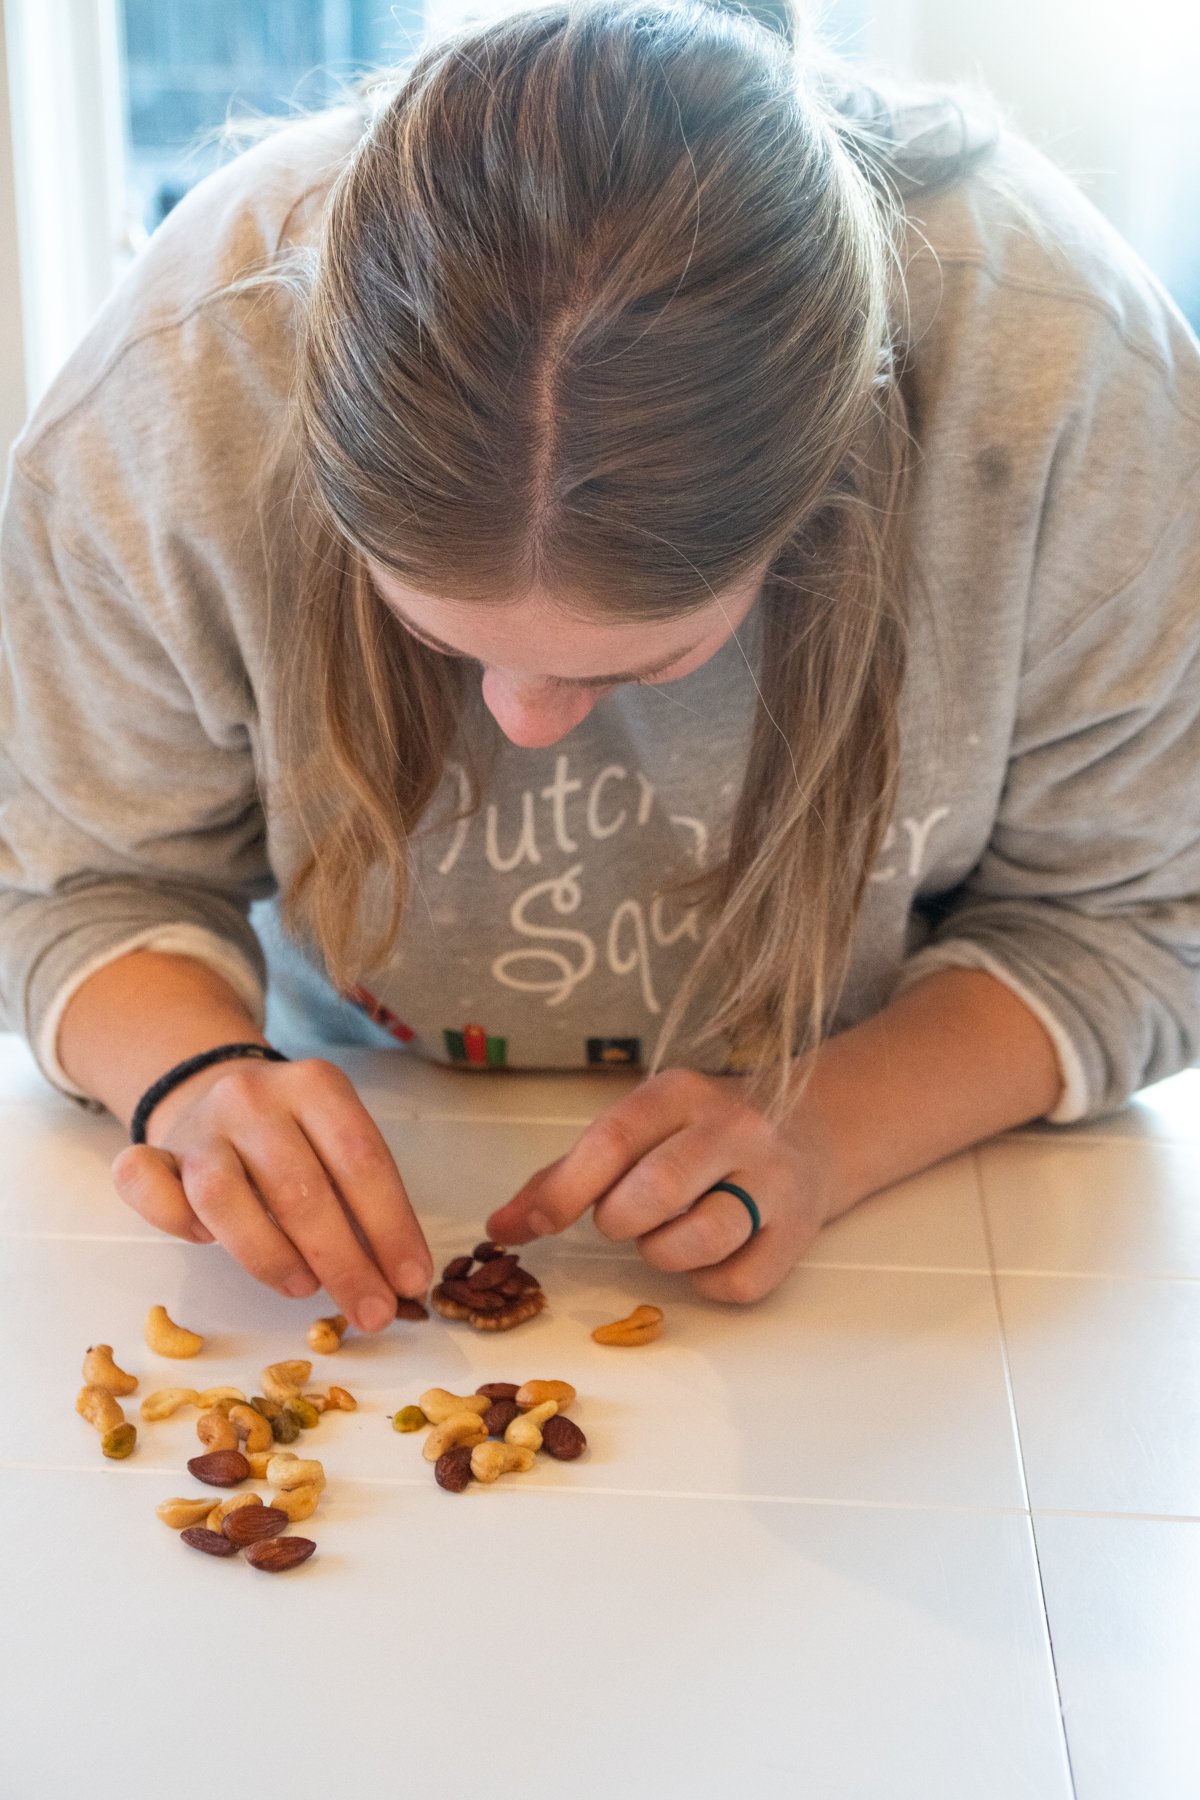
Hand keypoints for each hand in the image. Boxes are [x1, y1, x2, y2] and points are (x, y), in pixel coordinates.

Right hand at [109, 1056, 431, 1331]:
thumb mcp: (336, 1143)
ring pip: (222, 1195)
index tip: (410, 1280)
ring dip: (269, 1254)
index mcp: (316, 1085)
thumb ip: (362, 1198)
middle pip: (300, 1186)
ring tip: (304, 1288)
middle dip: (344, 1261)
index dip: (390, 1225)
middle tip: (371, 1313)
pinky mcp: (151, 1151)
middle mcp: (254, 1096)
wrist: (210, 1090)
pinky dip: (174, 1221)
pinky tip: (204, 1240)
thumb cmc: (291, 1137)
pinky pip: (146, 1186)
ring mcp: (199, 1124)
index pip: (362, 1158)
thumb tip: (397, 1280)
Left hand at [485, 1068, 833, 1302]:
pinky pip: (738, 1282)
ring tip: (669, 1233)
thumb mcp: (638, 1131)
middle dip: (620, 1222)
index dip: (563, 1193)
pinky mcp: (800, 1231)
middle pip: (653, 1191)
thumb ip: (564, 1175)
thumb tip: (499, 1229)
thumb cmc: (699, 1138)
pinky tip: (710, 1255)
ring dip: (664, 1252)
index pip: (611, 1140)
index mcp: (680, 1092)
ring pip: (699, 1238)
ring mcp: (773, 1177)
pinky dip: (710, 1282)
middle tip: (624, 1220)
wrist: (811, 1132)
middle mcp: (733, 1126)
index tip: (534, 1227)